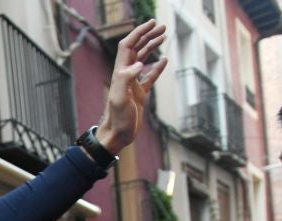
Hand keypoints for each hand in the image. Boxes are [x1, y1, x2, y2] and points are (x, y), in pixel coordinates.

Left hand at [96, 20, 168, 155]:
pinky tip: (164, 60)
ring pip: (143, 59)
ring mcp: (133, 84)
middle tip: (162, 26)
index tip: (151, 23)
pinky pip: (149, 77)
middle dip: (147, 35)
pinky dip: (157, 67)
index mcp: (120, 73)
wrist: (117, 136)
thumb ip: (127, 80)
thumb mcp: (120, 99)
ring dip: (152, 47)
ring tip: (163, 37)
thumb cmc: (118, 120)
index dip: (138, 32)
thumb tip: (139, 63)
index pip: (128, 46)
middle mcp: (125, 76)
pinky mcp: (139, 94)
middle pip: (136, 49)